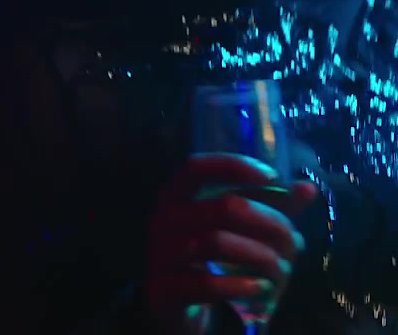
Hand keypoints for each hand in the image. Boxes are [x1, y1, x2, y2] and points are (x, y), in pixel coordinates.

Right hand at [144, 153, 317, 332]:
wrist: (173, 303)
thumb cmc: (208, 256)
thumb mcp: (234, 228)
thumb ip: (268, 208)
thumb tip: (307, 188)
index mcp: (176, 196)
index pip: (197, 167)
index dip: (234, 166)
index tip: (272, 178)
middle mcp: (164, 220)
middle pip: (224, 207)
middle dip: (270, 223)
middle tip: (293, 241)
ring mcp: (161, 254)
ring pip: (217, 243)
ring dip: (261, 256)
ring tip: (281, 269)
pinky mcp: (165, 289)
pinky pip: (206, 284)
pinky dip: (239, 285)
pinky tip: (259, 288)